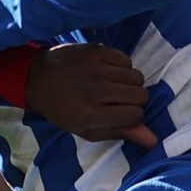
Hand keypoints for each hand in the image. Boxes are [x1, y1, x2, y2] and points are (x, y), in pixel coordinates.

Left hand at [26, 44, 155, 146]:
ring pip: (137, 77)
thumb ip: (120, 132)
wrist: (36, 78)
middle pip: (141, 95)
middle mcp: (96, 90)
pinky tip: (108, 72)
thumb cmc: (62, 110)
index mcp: (91, 114)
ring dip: (129, 84)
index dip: (132, 117)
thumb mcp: (86, 129)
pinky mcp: (97, 51)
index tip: (121, 115)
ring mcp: (97, 68)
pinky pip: (127, 59)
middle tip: (117, 101)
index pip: (135, 115)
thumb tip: (153, 140)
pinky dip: (122, 67)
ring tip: (112, 86)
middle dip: (134, 101)